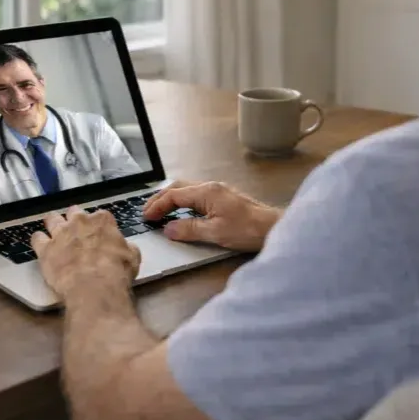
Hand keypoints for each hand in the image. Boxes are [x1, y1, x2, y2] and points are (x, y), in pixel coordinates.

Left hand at [31, 206, 140, 299]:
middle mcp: (79, 222)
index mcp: (102, 221)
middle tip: (76, 228)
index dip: (100, 224)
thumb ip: (127, 248)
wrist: (95, 287)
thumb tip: (127, 248)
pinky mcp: (45, 249)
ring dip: (53, 223)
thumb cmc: (116, 272)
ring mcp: (60, 233)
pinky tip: (40, 244)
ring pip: (52, 219)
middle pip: (74, 212)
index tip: (100, 232)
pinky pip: (37, 238)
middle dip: (74, 218)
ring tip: (53, 229)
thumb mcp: (132, 257)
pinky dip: (39, 240)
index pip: (101, 215)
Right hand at [142, 181, 280, 252]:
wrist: (272, 227)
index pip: (174, 195)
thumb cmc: (247, 229)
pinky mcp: (224, 198)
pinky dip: (183, 201)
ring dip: (171, 198)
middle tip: (147, 211)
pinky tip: (182, 211)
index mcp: (206, 192)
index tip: (146, 217)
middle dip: (160, 198)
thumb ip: (189, 229)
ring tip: (160, 210)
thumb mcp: (214, 232)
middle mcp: (211, 187)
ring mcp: (218, 191)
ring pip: (187, 189)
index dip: (157, 206)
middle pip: (178, 187)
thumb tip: (168, 229)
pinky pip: (196, 194)